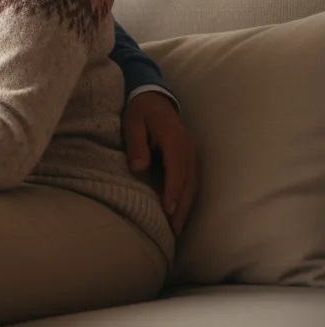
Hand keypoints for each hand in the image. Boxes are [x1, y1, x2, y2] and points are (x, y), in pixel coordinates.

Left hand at [124, 92, 198, 234]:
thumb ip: (136, 145)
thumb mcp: (132, 123)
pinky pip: (192, 180)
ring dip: (187, 206)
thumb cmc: (140, 110)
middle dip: (182, 207)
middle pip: (189, 182)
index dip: (173, 191)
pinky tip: (182, 211)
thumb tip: (139, 168)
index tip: (168, 210)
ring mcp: (192, 152)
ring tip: (179, 227)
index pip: (176, 170)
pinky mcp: (190, 156)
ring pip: (193, 184)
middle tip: (175, 230)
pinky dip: (188, 197)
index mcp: (174, 139)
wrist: (153, 96)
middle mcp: (188, 148)